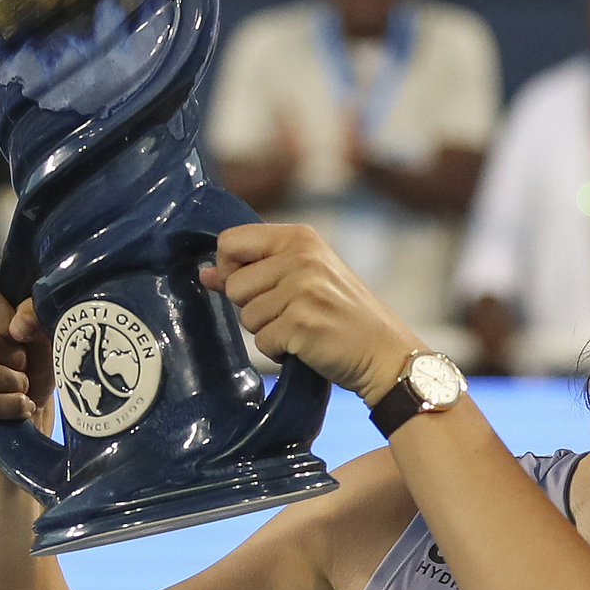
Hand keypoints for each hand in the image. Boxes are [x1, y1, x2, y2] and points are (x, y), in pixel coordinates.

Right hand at [0, 285, 54, 449]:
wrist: (20, 412)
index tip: (22, 338)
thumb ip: (33, 317)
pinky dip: (10, 407)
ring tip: (20, 387)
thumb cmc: (28, 365)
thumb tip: (20, 325)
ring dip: (16, 385)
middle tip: (23, 368)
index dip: (11, 322)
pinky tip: (18, 407)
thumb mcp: (39, 335)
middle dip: (18, 360)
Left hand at [199, 223, 416, 403]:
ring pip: (246, 317)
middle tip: (291, 313)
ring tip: (302, 328)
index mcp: (300, 237)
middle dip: (253, 307)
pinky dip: (279, 352)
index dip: (230, 268)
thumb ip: (255, 270)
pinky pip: (262, 343)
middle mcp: (301, 257)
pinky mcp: (302, 324)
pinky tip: (306, 346)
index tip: (255, 286)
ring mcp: (302, 290)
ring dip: (268, 331)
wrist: (385, 352)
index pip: (230, 241)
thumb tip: (204, 274)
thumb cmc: (342, 315)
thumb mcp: (304, 278)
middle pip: (234, 285)